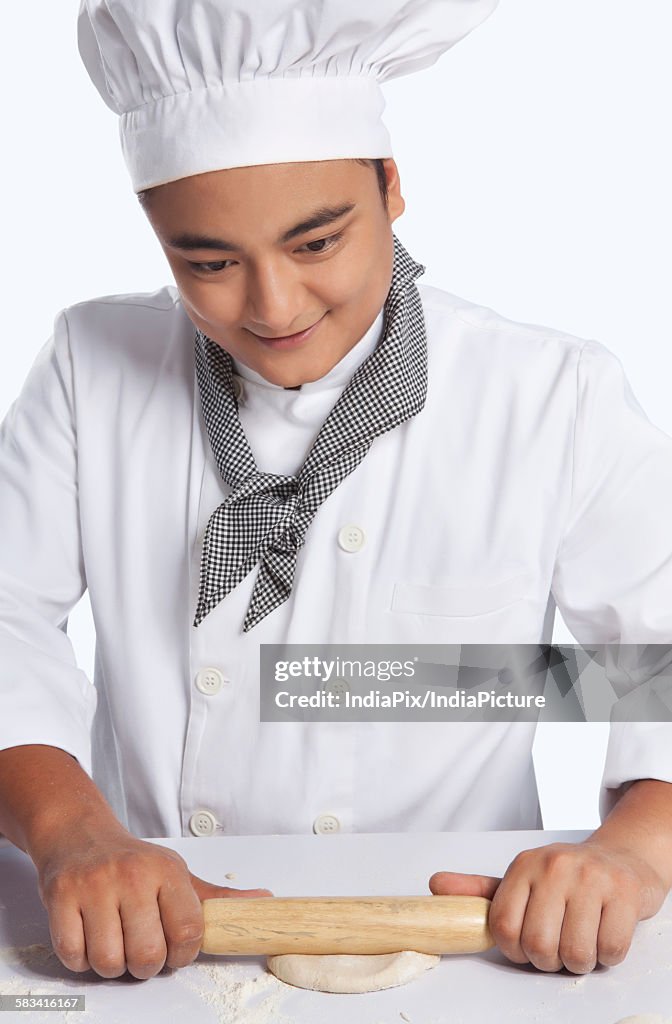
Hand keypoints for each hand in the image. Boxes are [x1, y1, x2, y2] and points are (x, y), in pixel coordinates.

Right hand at [35, 822, 271, 979]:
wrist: (80, 835)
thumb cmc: (132, 862)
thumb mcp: (177, 873)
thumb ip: (217, 898)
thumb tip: (262, 902)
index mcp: (166, 871)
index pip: (188, 931)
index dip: (183, 953)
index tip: (175, 948)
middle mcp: (132, 875)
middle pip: (147, 954)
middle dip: (145, 965)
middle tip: (140, 949)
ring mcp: (94, 886)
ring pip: (109, 961)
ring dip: (111, 964)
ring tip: (114, 941)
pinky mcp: (61, 897)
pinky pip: (74, 956)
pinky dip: (81, 959)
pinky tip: (88, 937)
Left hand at [429, 840, 665, 973]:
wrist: (620, 858)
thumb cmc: (566, 878)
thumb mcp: (521, 879)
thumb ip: (479, 890)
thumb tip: (435, 886)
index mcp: (524, 865)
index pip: (503, 927)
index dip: (514, 950)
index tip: (526, 946)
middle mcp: (555, 866)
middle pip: (538, 945)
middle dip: (548, 960)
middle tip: (557, 947)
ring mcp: (592, 877)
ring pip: (575, 953)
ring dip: (579, 960)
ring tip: (582, 939)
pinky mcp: (625, 892)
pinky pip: (610, 949)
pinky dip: (608, 954)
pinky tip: (605, 932)